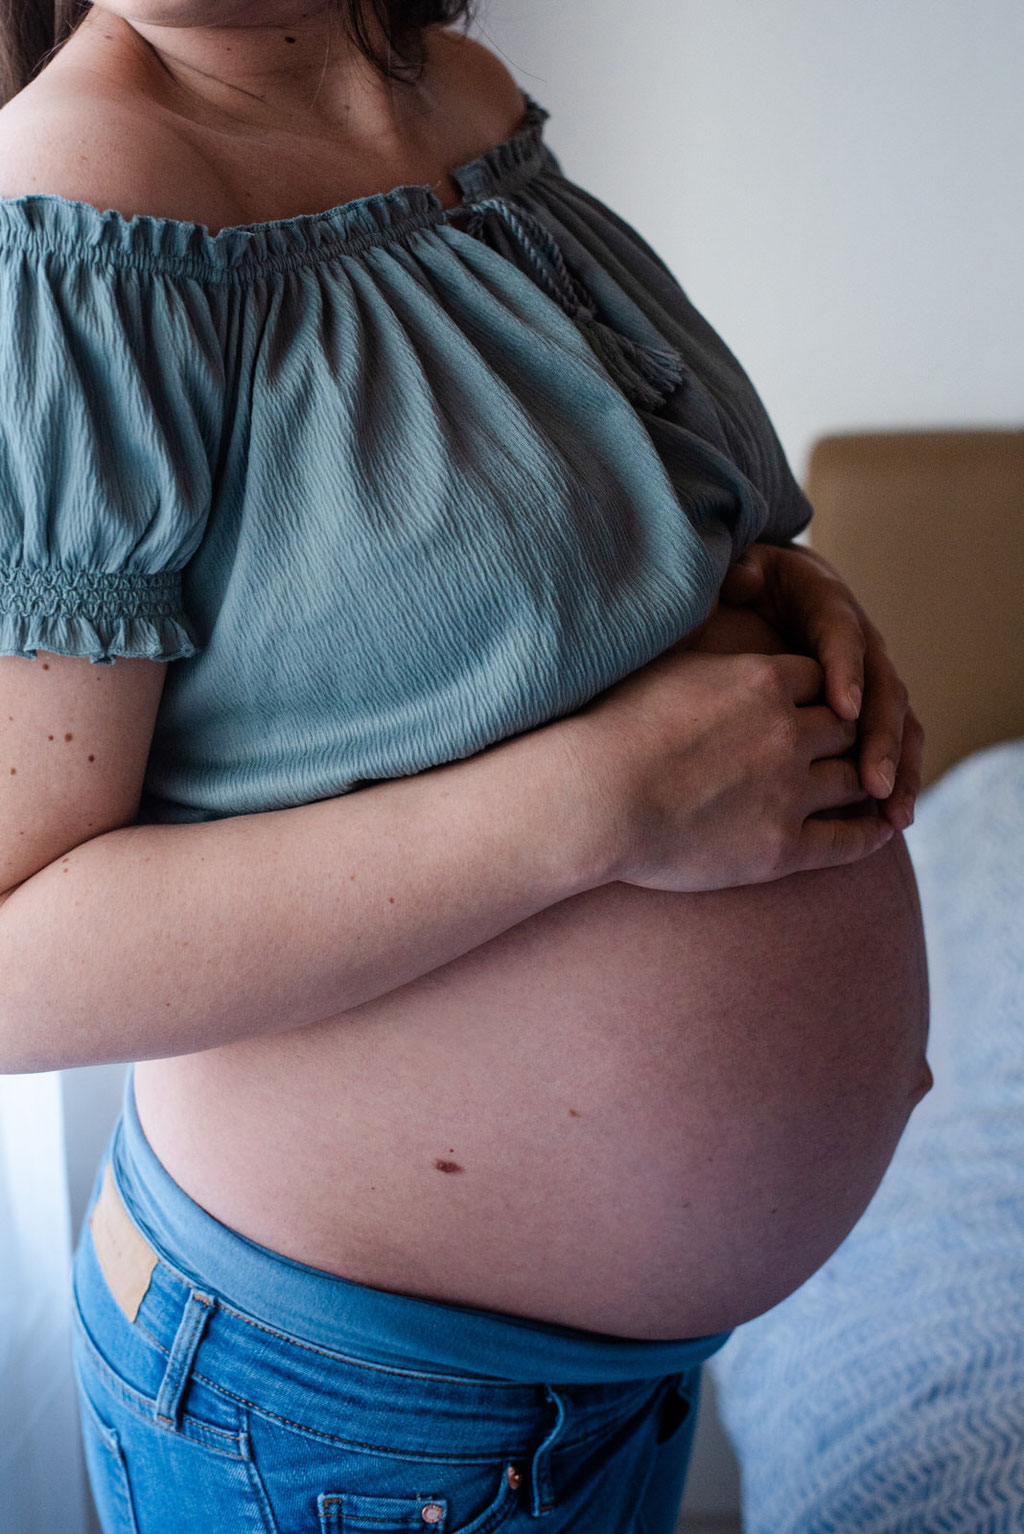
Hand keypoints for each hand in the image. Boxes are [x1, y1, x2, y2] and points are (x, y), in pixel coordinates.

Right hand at [559, 642, 893, 892]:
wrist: (591, 798)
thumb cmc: (609, 725)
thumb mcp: (662, 656)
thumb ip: (700, 625)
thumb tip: (718, 584)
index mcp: (763, 680)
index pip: (818, 678)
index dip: (817, 692)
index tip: (811, 704)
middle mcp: (788, 731)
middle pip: (845, 727)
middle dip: (846, 735)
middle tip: (850, 746)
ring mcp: (789, 792)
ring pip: (853, 780)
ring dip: (864, 781)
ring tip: (873, 788)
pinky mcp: (782, 849)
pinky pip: (848, 841)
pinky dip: (872, 835)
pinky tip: (883, 831)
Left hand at [720, 542, 921, 829]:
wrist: (757, 597)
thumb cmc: (739, 590)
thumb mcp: (735, 574)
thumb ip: (737, 575)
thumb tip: (743, 577)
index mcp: (824, 604)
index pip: (841, 636)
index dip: (845, 671)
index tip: (842, 709)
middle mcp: (858, 641)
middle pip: (881, 688)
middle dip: (880, 737)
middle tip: (872, 781)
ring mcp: (868, 677)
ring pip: (897, 723)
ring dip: (898, 769)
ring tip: (892, 815)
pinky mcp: (867, 709)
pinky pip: (890, 745)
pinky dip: (895, 781)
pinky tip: (890, 822)